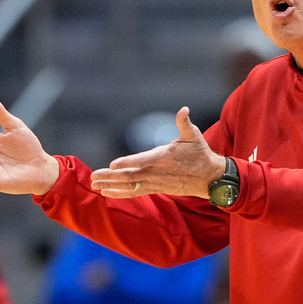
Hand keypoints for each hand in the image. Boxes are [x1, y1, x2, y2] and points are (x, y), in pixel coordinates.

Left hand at [90, 106, 223, 198]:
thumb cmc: (200, 154)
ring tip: (95, 185)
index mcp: (163, 157)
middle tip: (93, 176)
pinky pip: (135, 193)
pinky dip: (120, 194)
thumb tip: (184, 110)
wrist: (209, 178)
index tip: (112, 165)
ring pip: (130, 186)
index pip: (141, 161)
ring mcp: (155, 183)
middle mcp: (156, 172)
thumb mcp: (194, 136)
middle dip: (110, 177)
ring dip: (111, 186)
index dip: (127, 163)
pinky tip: (107, 193)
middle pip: (130, 176)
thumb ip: (185, 123)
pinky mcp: (155, 189)